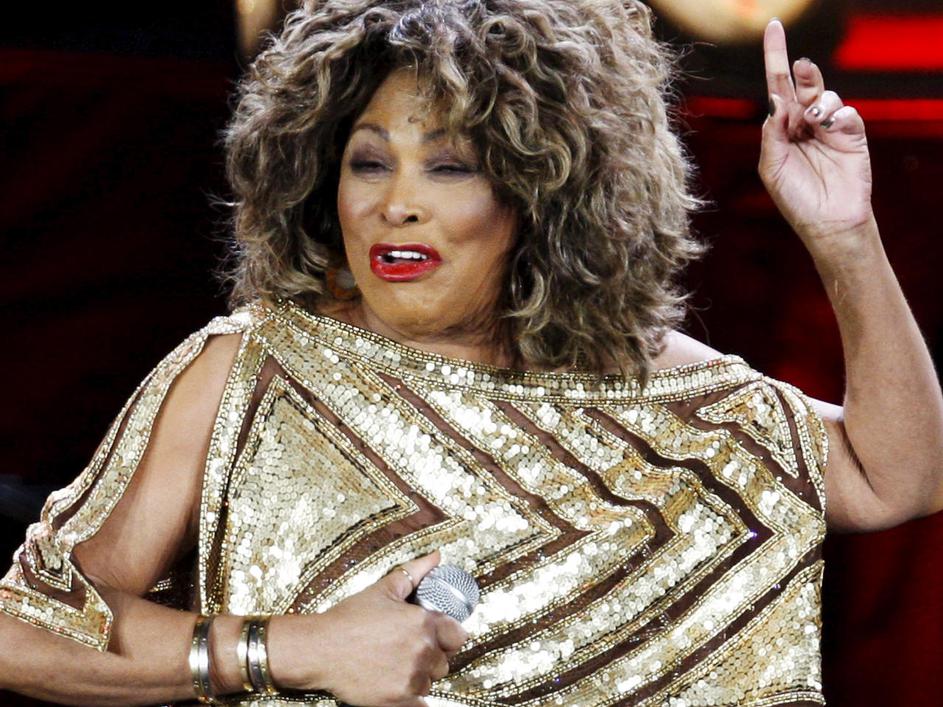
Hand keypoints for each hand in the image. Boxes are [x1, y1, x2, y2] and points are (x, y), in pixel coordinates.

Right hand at [286, 550, 468, 705]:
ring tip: (396, 665)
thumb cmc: (348, 618)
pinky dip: (412, 698)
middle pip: (444, 661)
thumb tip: (435, 556)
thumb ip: (414, 572)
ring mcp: (411, 677)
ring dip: (419, 677)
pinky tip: (396, 685)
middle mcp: (422, 650)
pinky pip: (420, 704)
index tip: (435, 636)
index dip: (448, 635)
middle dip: (431, 656)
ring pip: (430, 682)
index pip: (457, 635)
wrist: (319, 649)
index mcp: (423, 622)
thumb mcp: (383, 589)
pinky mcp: (398, 700)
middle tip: (408, 650)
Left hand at [759, 19, 873, 255]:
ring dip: (819, 101)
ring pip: (825, 94)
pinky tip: (831, 127)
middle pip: (802, 84)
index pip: (777, 88)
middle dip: (801, 71)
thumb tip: (775, 100)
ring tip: (814, 120)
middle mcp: (804, 123)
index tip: (773, 26)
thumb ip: (772, 133)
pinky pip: (847, 112)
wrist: (827, 222)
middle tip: (800, 68)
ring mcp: (829, 128)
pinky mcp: (852, 135)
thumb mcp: (773, 167)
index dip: (775, 57)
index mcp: (781, 129)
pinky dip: (839, 114)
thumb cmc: (795, 199)